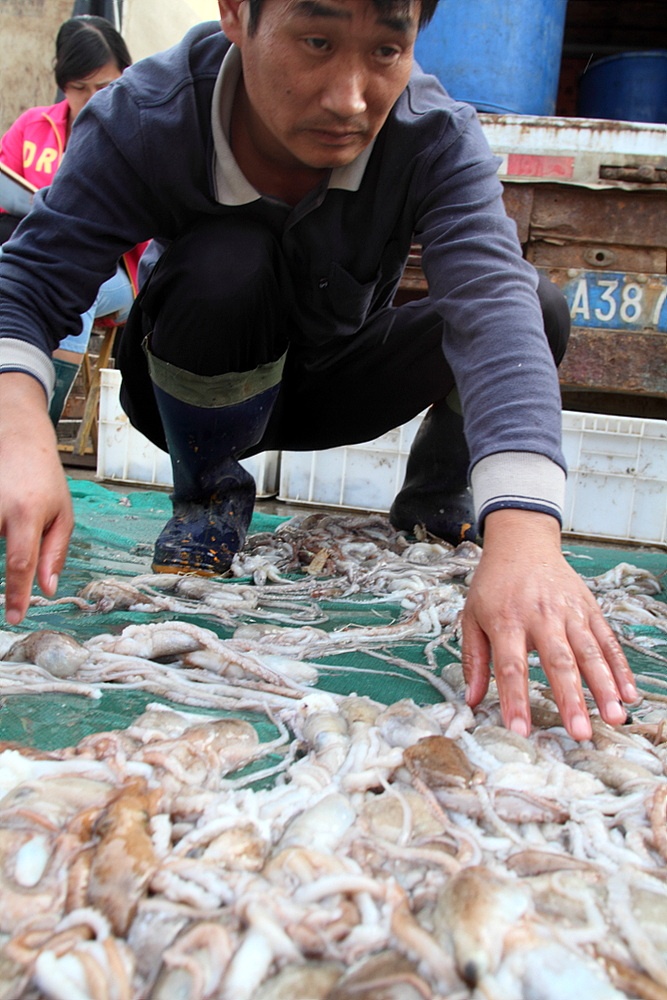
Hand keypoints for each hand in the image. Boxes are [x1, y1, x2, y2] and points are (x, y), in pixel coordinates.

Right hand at [0, 372, 73, 623]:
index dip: (17, 594)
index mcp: (26, 513)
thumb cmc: (43, 477)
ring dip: (3, 537)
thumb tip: (47, 589)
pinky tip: (7, 521)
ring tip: (16, 519)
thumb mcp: (62, 513)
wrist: (16, 435)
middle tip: (16, 566)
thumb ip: (54, 552)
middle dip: (4, 569)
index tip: (16, 618)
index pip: (21, 563)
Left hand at [461, 508, 637, 740]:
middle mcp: (541, 616)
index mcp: (506, 620)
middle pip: (558, 662)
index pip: (510, 666)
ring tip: (614, 716)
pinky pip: (607, 640)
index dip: (515, 699)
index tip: (519, 730)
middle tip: (580, 733)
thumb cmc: (493, 585)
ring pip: (589, 652)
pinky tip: (628, 694)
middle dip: (571, 699)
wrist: (521, 543)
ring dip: (604, 686)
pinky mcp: (589, 608)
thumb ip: (473, 659)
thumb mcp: (471, 616)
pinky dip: (620, 667)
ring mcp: (569, 612)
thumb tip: (471, 700)